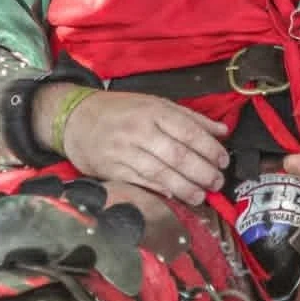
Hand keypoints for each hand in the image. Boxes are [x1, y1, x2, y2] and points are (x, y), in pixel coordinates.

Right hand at [36, 85, 230, 204]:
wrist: (76, 119)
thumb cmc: (121, 111)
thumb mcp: (155, 104)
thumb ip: (189, 118)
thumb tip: (222, 131)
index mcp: (153, 110)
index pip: (188, 131)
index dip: (209, 148)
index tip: (223, 160)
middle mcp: (140, 130)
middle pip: (178, 155)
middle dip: (202, 171)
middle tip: (217, 182)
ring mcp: (125, 151)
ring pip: (161, 173)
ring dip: (186, 187)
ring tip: (202, 195)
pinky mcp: (113, 170)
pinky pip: (142, 183)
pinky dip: (162, 191)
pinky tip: (177, 197)